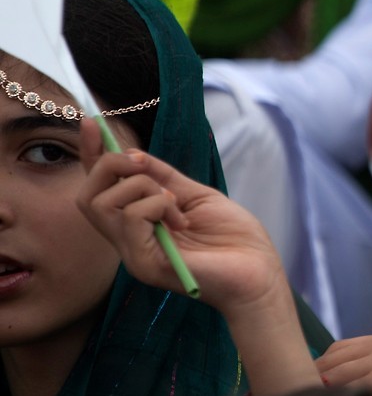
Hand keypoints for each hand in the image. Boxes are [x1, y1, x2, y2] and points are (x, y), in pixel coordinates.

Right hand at [76, 120, 285, 313]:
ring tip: (176, 204)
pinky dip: (156, 204)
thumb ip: (165, 178)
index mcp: (140, 225)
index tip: (93, 123)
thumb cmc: (235, 239)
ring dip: (144, 187)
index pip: (101, 190)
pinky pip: (130, 217)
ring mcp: (133, 254)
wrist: (260, 272)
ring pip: (105, 202)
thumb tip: (135, 154)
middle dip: (112, 165)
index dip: (92, 157)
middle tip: (147, 166)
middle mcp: (129, 240)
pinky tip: (180, 217)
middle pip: (88, 195)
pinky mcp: (144, 264)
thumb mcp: (197, 196)